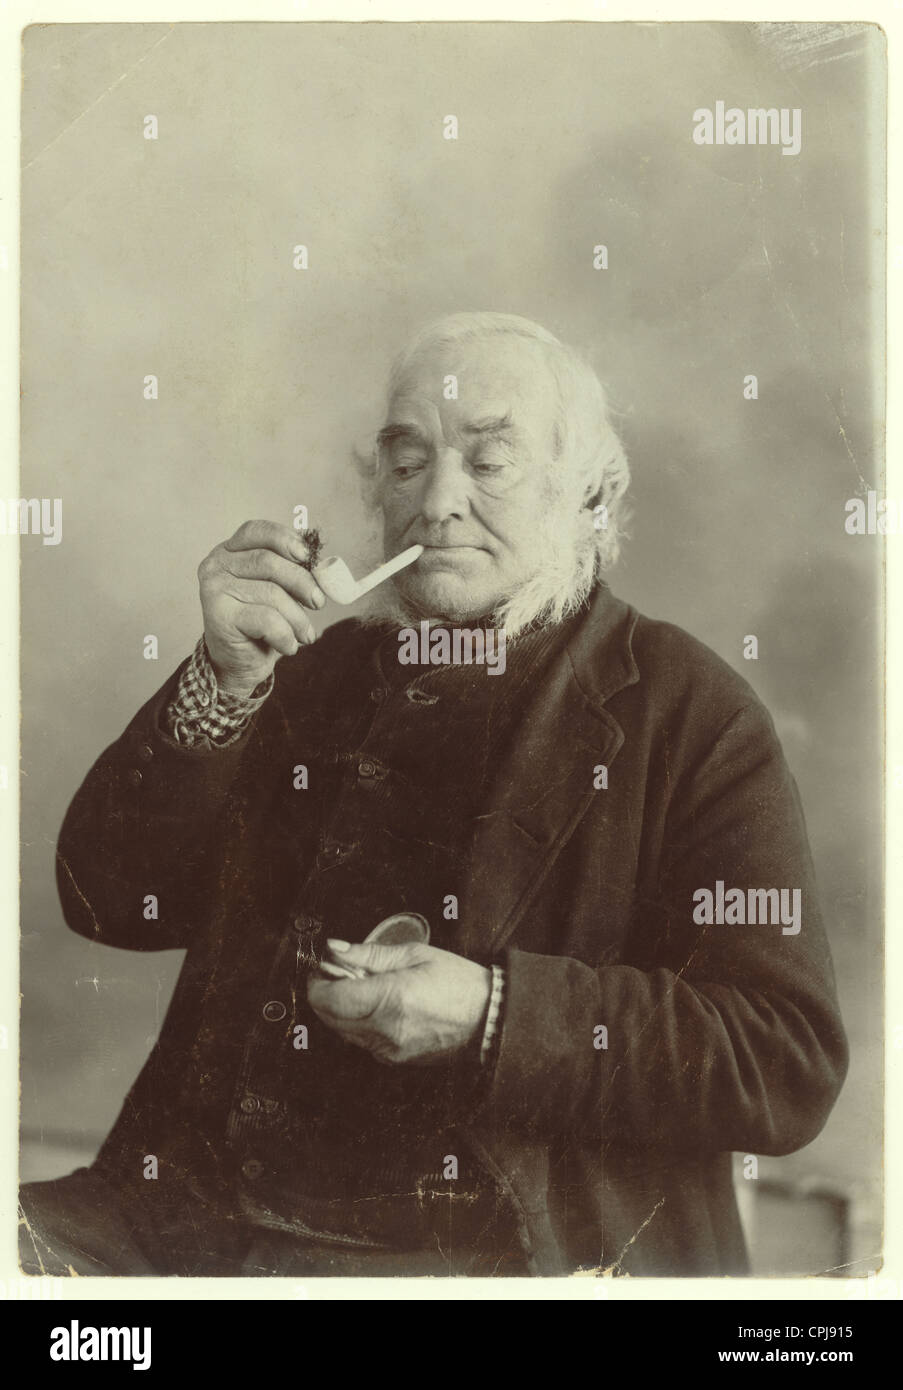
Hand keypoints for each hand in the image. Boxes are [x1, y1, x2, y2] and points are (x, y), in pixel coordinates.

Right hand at [197, 520, 326, 695]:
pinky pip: (267, 620)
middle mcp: (216, 565)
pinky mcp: (219, 616)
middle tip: (318, 603)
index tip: (307, 557)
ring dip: (297, 618)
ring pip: (271, 594)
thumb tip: (322, 569)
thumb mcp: (277, 591)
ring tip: (305, 634)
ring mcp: (214, 590)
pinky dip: (286, 635)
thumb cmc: (260, 624)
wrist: (238, 663)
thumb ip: (291, 572)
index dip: (284, 539)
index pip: (256, 531)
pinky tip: (288, 646)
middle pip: (268, 561)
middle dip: (301, 582)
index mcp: (229, 551)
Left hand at [307, 940, 491, 1064]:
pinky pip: (361, 1042)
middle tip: (339, 973)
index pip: (330, 998)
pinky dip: (358, 1024)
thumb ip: (370, 955)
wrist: (489, 1019)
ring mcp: (388, 1049)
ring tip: (362, 988)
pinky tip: (377, 1007)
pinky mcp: (394, 1060)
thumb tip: (337, 949)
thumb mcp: (415, 955)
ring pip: (342, 1032)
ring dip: (341, 1010)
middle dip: (325, 995)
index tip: (322, 968)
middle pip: (330, 1018)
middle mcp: (385, 1029)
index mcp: (390, 999)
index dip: (318, 981)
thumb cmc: (459, 983)